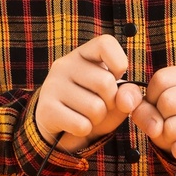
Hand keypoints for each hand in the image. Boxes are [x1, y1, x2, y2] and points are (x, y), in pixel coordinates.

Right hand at [33, 34, 142, 148]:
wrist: (60, 126)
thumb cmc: (92, 104)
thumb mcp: (115, 96)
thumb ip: (129, 94)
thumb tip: (125, 102)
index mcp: (83, 54)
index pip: (106, 44)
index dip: (119, 63)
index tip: (115, 78)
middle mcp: (65, 64)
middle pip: (106, 83)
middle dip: (110, 103)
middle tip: (99, 105)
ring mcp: (53, 85)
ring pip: (95, 108)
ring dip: (97, 119)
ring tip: (86, 115)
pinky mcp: (46, 109)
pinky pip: (81, 125)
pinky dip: (85, 131)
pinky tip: (75, 125)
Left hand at [132, 65, 175, 172]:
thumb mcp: (159, 107)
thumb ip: (137, 101)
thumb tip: (125, 103)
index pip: (161, 79)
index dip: (152, 97)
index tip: (163, 107)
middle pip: (167, 102)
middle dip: (160, 119)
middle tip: (173, 125)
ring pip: (171, 128)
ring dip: (167, 139)